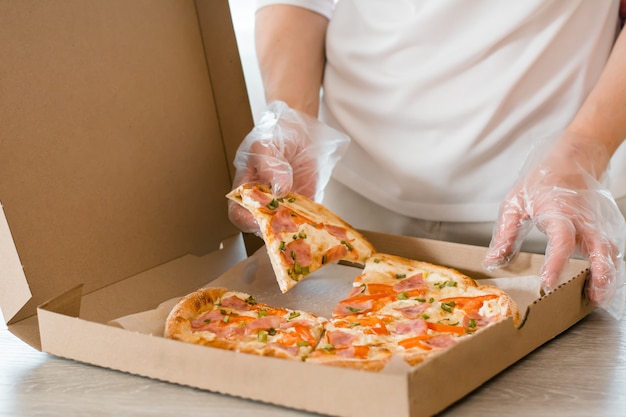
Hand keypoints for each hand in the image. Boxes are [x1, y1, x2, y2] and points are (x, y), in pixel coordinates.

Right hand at [228, 101, 348, 232]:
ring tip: (301, 216)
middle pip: (262, 226)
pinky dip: (310, 222)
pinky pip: (306, 220)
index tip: (259, 217)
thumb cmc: (274, 136)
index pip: (238, 213)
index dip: (246, 219)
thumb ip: (268, 165)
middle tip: (285, 217)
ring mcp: (284, 206)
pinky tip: (314, 215)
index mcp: (246, 189)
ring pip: (285, 227)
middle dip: (273, 226)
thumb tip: (279, 188)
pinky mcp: (304, 205)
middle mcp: (264, 202)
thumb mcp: (265, 145)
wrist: (300, 132)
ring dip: (293, 227)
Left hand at [484, 133, 625, 318]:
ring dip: (607, 276)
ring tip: (596, 297)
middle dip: (600, 276)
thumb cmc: (542, 180)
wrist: (574, 158)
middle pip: (600, 250)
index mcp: (560, 211)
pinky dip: (608, 268)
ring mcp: (598, 224)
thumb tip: (493, 261)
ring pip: (610, 252)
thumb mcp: (515, 202)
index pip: (562, 240)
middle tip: (592, 299)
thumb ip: (505, 234)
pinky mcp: (604, 227)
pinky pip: (610, 250)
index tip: (549, 282)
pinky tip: (598, 284)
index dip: (557, 262)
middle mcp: (584, 220)